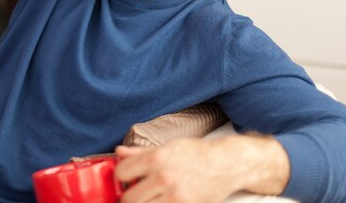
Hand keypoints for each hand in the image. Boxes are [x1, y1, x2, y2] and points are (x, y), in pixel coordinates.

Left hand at [115, 138, 238, 202]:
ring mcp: (175, 197)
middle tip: (134, 193)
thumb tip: (120, 152)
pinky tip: (162, 201)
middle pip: (128, 199)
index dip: (120, 175)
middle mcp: (163, 178)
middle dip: (128, 197)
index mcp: (156, 159)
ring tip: (148, 199)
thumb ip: (140, 152)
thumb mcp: (167, 146)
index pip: (122, 172)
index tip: (125, 178)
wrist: (226, 164)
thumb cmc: (197, 154)